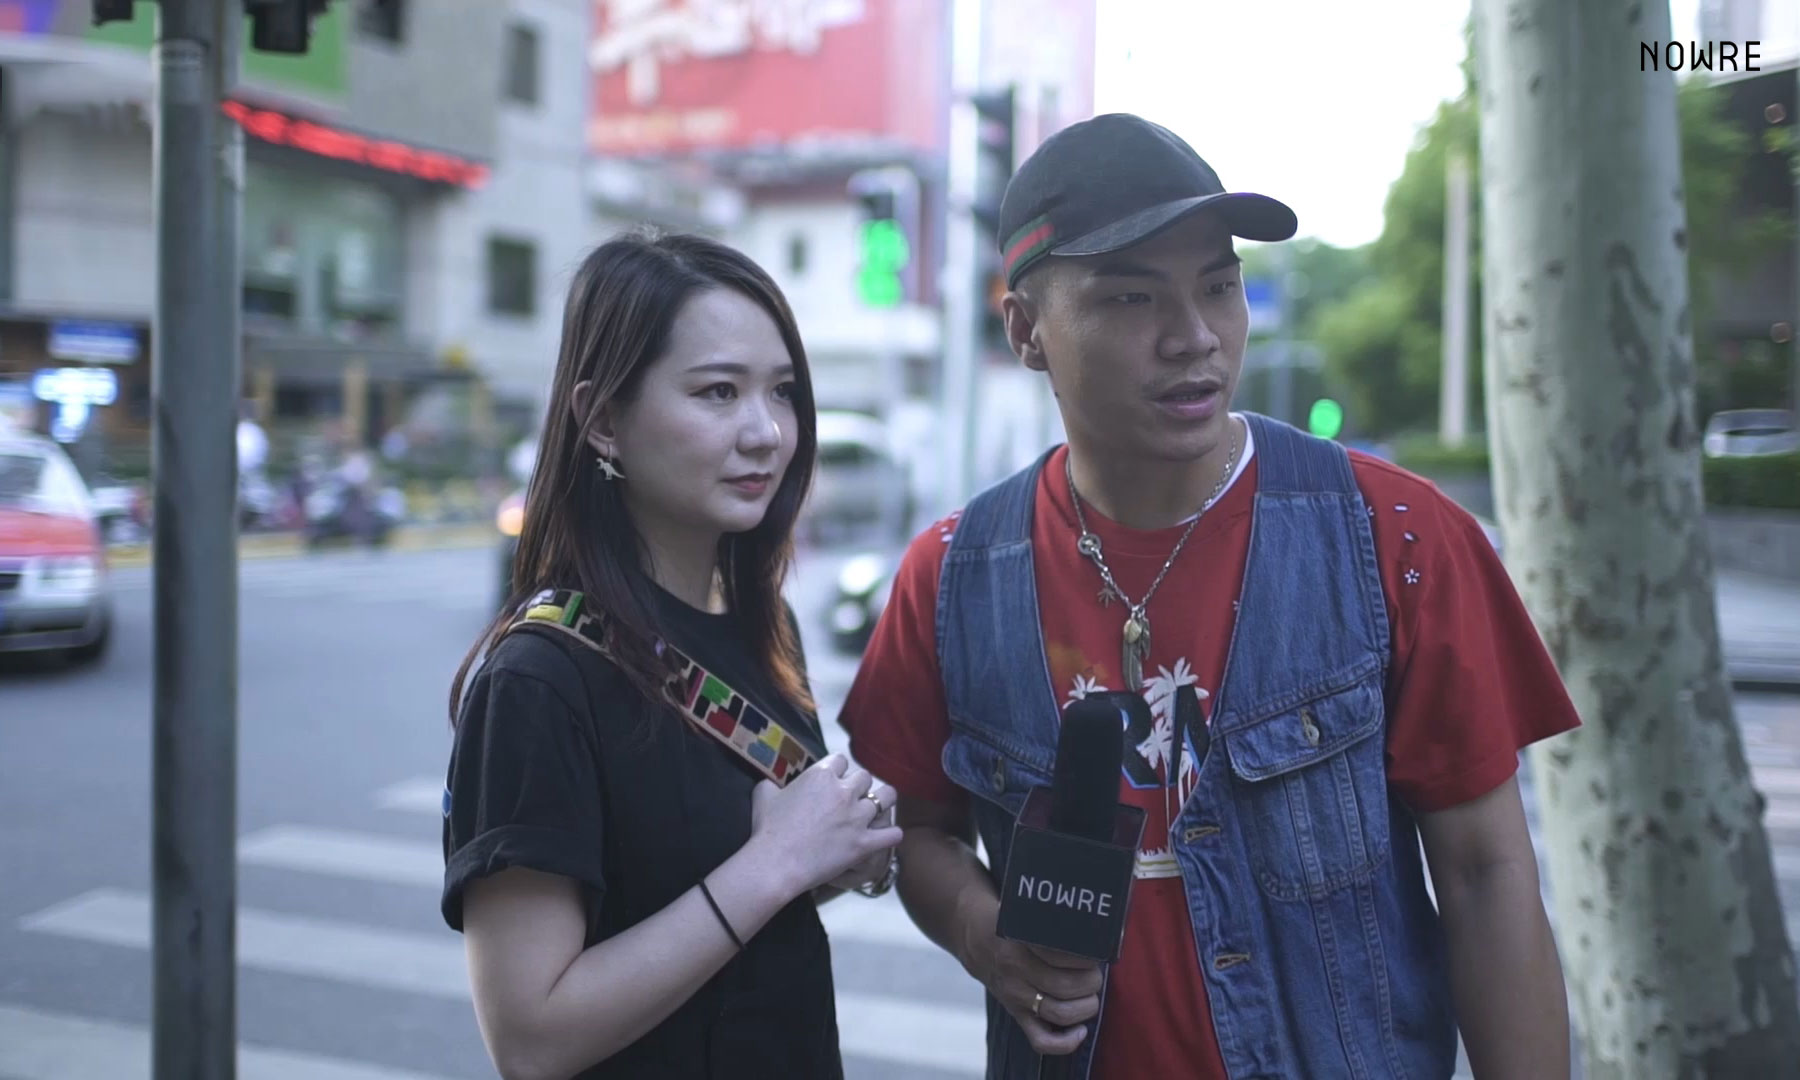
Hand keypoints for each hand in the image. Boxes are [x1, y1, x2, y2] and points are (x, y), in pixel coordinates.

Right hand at [748, 754, 902, 898]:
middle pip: (865, 777)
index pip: (840, 760)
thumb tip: (770, 783)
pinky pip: (892, 834)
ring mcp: (857, 817)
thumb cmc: (767, 829)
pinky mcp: (864, 843)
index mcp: (821, 775)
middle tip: (850, 799)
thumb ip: (770, 783)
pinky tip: (884, 837)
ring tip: (876, 809)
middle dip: (859, 786)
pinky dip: (891, 835)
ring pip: (887, 797)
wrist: (775, 863)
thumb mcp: (763, 795)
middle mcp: (844, 792)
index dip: (837, 770)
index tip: (832, 781)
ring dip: (883, 801)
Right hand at [963, 902, 1102, 1055]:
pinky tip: (1081, 1030)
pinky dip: (1066, 1042)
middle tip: (1095, 973)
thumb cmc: (1011, 924)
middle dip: (1091, 981)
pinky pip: (1041, 1040)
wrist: (975, 939)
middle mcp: (1016, 972)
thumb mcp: (1026, 915)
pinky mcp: (1017, 1014)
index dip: (1087, 957)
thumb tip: (1092, 931)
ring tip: (1091, 993)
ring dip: (1086, 1006)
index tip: (1096, 952)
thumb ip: (1052, 923)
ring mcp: (1016, 996)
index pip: (1061, 956)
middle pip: (1066, 986)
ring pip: (1059, 1012)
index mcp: (1019, 944)